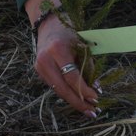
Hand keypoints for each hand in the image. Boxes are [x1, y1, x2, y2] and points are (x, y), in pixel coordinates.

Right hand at [25, 0, 99, 117]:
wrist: (48, 23)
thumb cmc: (69, 33)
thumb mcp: (82, 46)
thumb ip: (88, 66)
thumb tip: (95, 89)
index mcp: (57, 50)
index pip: (71, 76)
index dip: (84, 90)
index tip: (96, 98)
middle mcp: (45, 60)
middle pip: (63, 88)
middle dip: (79, 102)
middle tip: (93, 112)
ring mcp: (39, 67)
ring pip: (58, 90)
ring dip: (74, 100)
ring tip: (88, 108)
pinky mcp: (38, 71)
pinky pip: (55, 85)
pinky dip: (67, 92)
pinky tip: (78, 98)